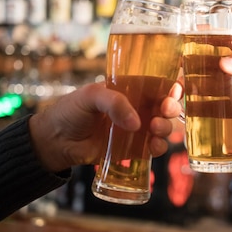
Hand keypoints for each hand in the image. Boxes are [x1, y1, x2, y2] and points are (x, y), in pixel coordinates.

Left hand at [29, 82, 182, 171]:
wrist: (57, 140)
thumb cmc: (71, 111)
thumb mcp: (90, 97)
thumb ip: (114, 103)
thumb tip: (136, 123)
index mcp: (130, 88)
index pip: (158, 82)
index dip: (171, 84)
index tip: (174, 88)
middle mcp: (138, 107)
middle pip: (167, 105)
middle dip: (172, 107)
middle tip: (165, 110)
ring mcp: (138, 128)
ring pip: (165, 126)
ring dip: (167, 127)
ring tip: (155, 128)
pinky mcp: (135, 148)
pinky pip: (155, 147)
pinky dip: (160, 147)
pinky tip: (153, 146)